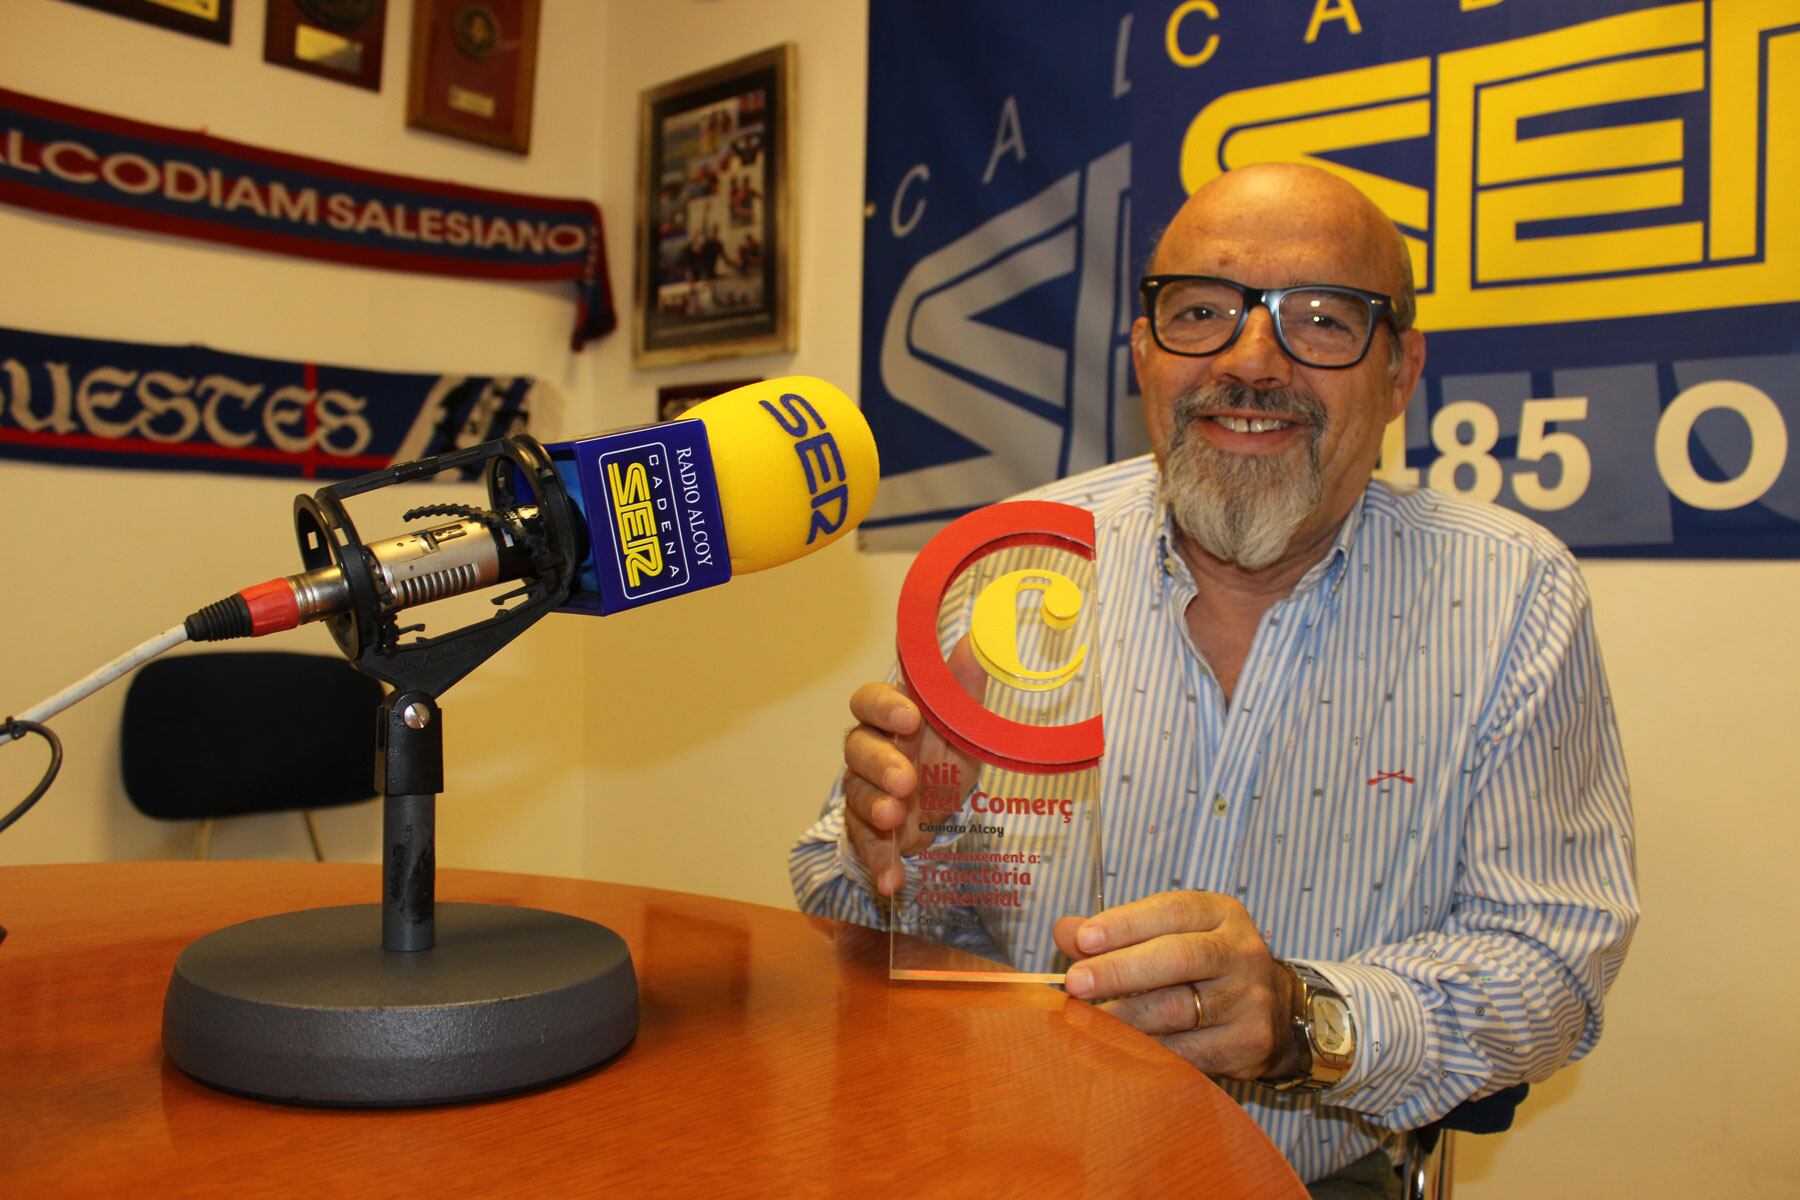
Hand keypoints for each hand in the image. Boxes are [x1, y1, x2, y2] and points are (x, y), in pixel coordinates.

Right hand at [841, 637, 984, 895]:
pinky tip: (893, 880)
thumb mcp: (964, 727)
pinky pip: (864, 843)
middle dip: (880, 763)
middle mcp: (870, 749)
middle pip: (857, 747)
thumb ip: (963, 689)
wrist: (940, 813)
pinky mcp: (865, 830)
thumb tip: (976, 639)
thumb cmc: (948, 757)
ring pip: (856, 793)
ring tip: (895, 819)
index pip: (869, 699)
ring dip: (875, 807)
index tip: (910, 718)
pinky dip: (879, 861)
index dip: (884, 706)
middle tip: (906, 780)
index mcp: (892, 717)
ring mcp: (864, 790)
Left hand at [1052, 891, 1301, 1082]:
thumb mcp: (1169, 934)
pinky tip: (1109, 1051)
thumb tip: (1065, 931)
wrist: (1274, 1013)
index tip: (1082, 940)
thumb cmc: (1203, 966)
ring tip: (1081, 1023)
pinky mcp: (1246, 1044)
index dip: (1125, 924)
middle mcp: (1241, 952)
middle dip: (1119, 971)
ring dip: (1121, 1019)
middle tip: (1074, 985)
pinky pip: (1184, 1053)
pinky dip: (1141, 1053)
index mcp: (1221, 914)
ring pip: (1177, 1010)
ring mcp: (1249, 1000)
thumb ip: (1118, 932)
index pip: (1172, 911)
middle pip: (1177, 958)